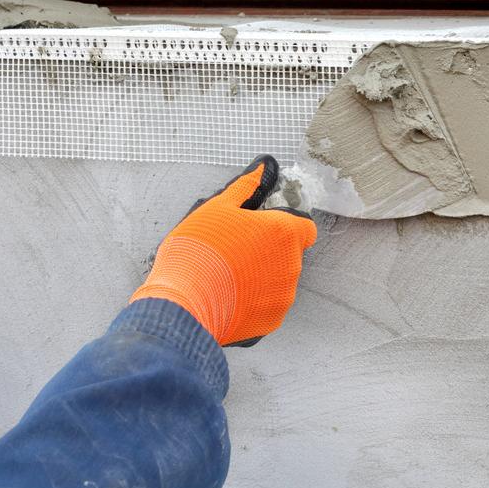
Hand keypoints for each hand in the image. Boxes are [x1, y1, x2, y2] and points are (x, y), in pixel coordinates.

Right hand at [131, 155, 316, 345]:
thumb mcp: (217, 207)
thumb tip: (265, 166)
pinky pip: (267, 306)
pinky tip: (227, 296)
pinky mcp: (271, 321)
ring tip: (227, 275)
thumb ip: (246, 186)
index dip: (287, 225)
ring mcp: (284, 296)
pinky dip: (252, 301)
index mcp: (284, 233)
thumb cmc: (199, 250)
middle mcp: (292, 265)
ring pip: (279, 281)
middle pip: (289, 254)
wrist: (182, 303)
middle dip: (267, 251)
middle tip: (234, 250)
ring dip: (260, 276)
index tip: (264, 228)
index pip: (305, 227)